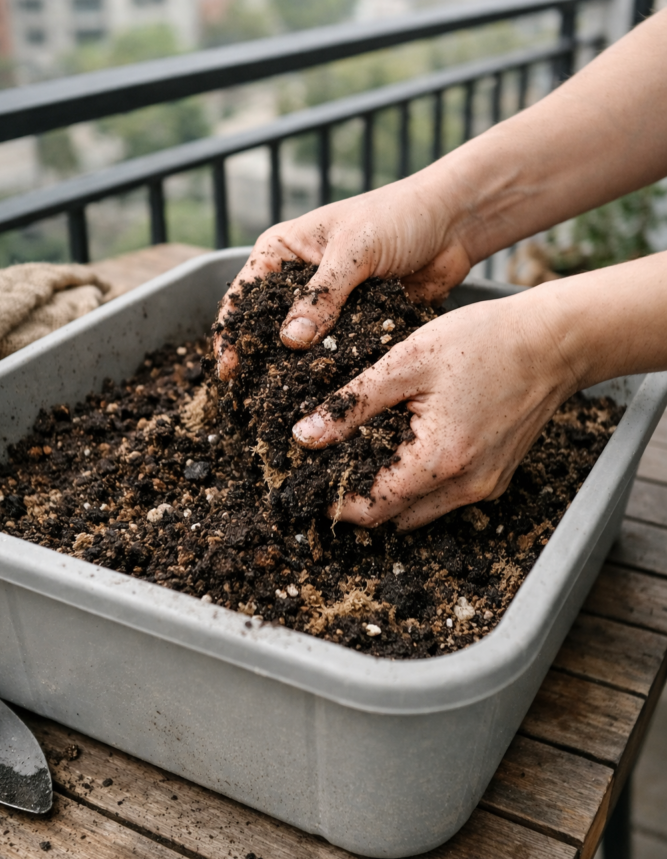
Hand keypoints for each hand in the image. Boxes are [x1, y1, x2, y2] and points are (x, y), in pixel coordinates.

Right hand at [214, 174, 471, 378]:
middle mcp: (297, 282)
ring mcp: (327, 307)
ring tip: (287, 413)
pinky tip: (328, 402)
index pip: (243, 298)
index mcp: (282, 252)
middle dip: (262, 363)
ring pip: (303, 349)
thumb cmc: (398, 217)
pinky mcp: (356, 326)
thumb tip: (290, 341)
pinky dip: (333, 375)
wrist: (452, 223)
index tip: (229, 370)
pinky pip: (338, 355)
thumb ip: (323, 294)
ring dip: (297, 376)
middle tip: (254, 403)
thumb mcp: (355, 249)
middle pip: (267, 330)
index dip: (232, 334)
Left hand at [292, 287, 577, 529]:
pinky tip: (404, 448)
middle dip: (359, 501)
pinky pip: (447, 496)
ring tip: (362, 456)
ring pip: (421, 512)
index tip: (310, 485)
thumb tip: (305, 436)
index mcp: (440, 461)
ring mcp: (486, 486)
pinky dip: (420, 484)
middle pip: (395, 518)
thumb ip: (352, 404)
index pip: (372, 509)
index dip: (336, 502)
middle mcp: (467, 486)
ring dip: (390, 494)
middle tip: (330, 468)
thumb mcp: (407, 363)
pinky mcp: (497, 476)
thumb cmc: (484, 341)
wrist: (553, 341)